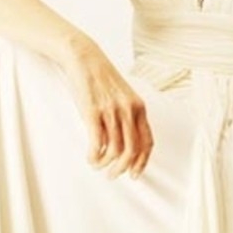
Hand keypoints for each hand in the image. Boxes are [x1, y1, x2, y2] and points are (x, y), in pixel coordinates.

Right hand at [61, 36, 153, 178]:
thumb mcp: (124, 94)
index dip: (142, 162)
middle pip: (132, 151)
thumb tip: (127, 141)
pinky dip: (94, 157)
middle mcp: (128, 110)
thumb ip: (128, 114)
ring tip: (97, 164)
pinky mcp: (92, 112)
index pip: (147, 142)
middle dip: (121, 169)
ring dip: (105, 164)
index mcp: (139, 106)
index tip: (134, 173)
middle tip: (112, 174)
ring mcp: (111, 111)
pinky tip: (90, 157)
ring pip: (114, 150)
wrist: (85, 58)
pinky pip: (97, 144)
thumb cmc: (102, 77)